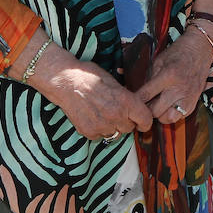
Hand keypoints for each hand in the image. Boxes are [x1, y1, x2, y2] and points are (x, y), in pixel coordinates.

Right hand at [29, 44, 154, 140]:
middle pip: (129, 128)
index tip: (142, 120)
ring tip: (103, 113)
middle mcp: (116, 115)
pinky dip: (98, 129)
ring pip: (115, 133)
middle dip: (126, 121)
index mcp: (126, 101)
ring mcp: (102, 126)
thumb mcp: (115, 82)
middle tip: (117, 111)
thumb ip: (127, 96)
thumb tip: (136, 105)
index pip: (146, 120)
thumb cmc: (90, 76)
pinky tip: (92, 116)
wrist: (66, 81)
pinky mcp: (89, 132)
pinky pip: (100, 136)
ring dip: (113, 126)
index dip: (145, 120)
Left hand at [137, 29, 212, 122]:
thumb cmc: (178, 52)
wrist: (200, 48)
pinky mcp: (194, 102)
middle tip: (143, 105)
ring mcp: (188, 97)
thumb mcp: (159, 60)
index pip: (146, 95)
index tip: (130, 103)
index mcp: (168, 75)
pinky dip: (171, 114)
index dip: (135, 101)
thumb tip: (139, 95)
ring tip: (157, 106)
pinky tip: (168, 105)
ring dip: (160, 115)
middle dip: (146, 109)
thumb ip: (149, 78)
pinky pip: (179, 117)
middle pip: (155, 111)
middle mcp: (179, 89)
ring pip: (167, 118)